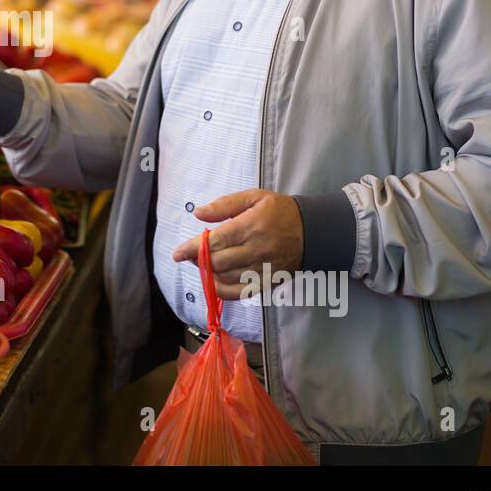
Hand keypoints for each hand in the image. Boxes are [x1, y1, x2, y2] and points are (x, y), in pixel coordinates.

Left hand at [171, 189, 303, 300]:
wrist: (314, 231)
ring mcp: (263, 268)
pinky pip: (241, 292)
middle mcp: (256, 249)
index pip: (214, 241)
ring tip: (203, 264)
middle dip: (198, 260)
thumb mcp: (254, 197)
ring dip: (209, 274)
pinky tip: (215, 282)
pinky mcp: (269, 282)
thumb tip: (198, 213)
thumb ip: (225, 205)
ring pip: (227, 278)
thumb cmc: (280, 211)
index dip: (192, 248)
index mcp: (250, 226)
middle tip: (190, 255)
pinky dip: (224, 290)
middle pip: (217, 262)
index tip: (176, 253)